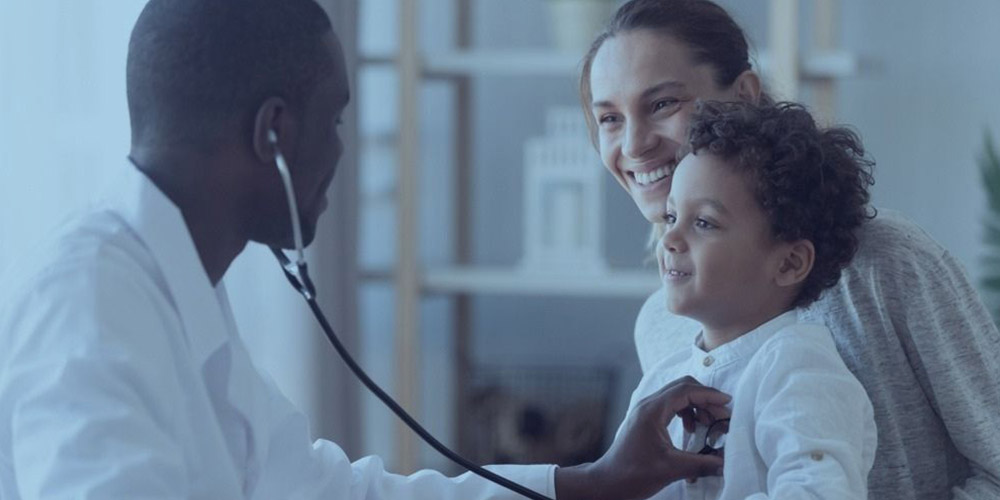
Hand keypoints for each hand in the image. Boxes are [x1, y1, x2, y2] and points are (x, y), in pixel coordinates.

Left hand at [555, 376, 730, 499]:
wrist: (609, 482)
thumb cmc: (633, 474)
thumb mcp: (671, 469)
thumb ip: (701, 464)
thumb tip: (726, 463)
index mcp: (652, 410)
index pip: (686, 390)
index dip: (709, 394)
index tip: (727, 403)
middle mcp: (648, 405)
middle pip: (683, 387)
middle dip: (705, 399)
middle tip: (722, 416)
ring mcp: (646, 410)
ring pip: (677, 396)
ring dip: (697, 406)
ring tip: (709, 425)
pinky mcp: (646, 419)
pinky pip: (671, 406)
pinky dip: (686, 413)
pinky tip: (691, 431)